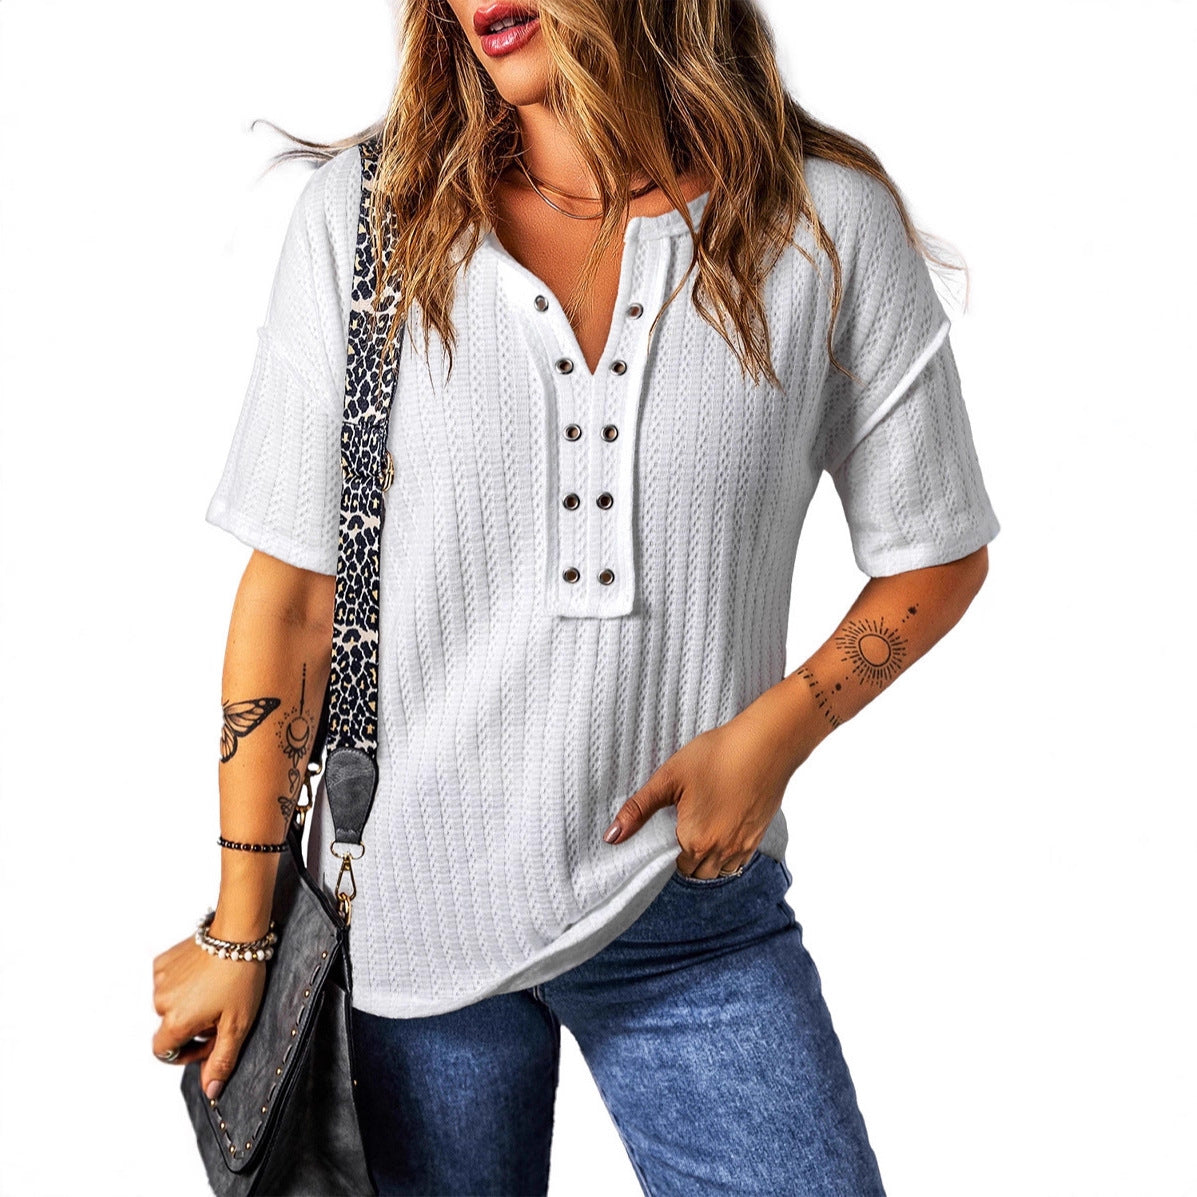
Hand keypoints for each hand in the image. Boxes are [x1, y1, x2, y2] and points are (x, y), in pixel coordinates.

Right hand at [151, 934, 266, 1100]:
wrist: (239, 932)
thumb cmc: (241, 977)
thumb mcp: (238, 1024)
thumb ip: (221, 1060)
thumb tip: (210, 1091)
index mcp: (175, 1022)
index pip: (164, 1052)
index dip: (187, 1053)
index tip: (209, 1040)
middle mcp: (161, 1002)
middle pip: (170, 1028)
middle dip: (192, 1026)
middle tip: (220, 1012)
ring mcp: (159, 980)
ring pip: (170, 1005)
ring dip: (188, 1004)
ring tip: (215, 990)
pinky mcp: (163, 961)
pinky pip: (168, 982)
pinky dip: (183, 984)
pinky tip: (204, 974)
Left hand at [602, 696, 801, 878]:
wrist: (767, 744)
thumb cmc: (716, 755)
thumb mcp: (669, 777)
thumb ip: (639, 809)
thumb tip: (611, 837)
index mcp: (695, 840)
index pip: (673, 867)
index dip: (665, 855)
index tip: (662, 837)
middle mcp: (721, 851)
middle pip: (696, 873)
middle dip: (685, 861)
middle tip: (677, 834)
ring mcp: (743, 846)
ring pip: (719, 871)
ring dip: (707, 862)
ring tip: (698, 834)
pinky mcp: (760, 836)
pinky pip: (739, 861)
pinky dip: (727, 855)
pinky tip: (721, 830)